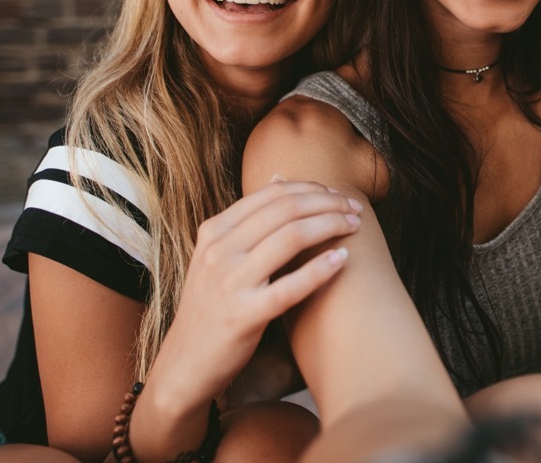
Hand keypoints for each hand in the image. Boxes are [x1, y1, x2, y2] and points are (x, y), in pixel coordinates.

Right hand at [146, 178, 360, 412]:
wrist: (185, 362)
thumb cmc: (211, 306)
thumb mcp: (218, 255)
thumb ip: (247, 220)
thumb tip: (279, 178)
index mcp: (215, 231)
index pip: (272, 194)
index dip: (311, 189)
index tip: (337, 195)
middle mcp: (220, 251)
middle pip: (286, 210)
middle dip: (328, 204)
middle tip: (355, 209)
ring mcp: (230, 282)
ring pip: (291, 238)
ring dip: (331, 226)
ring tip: (354, 227)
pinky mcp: (243, 315)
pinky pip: (290, 287)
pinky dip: (320, 269)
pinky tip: (342, 260)